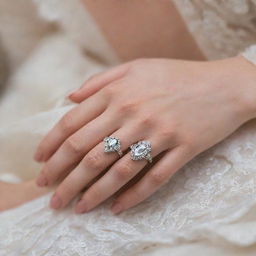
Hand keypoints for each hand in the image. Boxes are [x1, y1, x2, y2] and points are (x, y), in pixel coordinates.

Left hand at [34, 56, 255, 213]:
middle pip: (86, 152)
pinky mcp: (181, 149)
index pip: (72, 125)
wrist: (223, 85)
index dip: (51, 147)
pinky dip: (132, 196)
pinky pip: (153, 179)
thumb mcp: (135, 67)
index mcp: (118, 93)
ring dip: (92, 194)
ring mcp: (159, 133)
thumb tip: (69, 98)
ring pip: (116, 171)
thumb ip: (99, 81)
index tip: (40, 164)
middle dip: (63, 178)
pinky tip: (117, 209)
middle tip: (50, 195)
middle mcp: (134, 114)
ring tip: (76, 208)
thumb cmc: (177, 75)